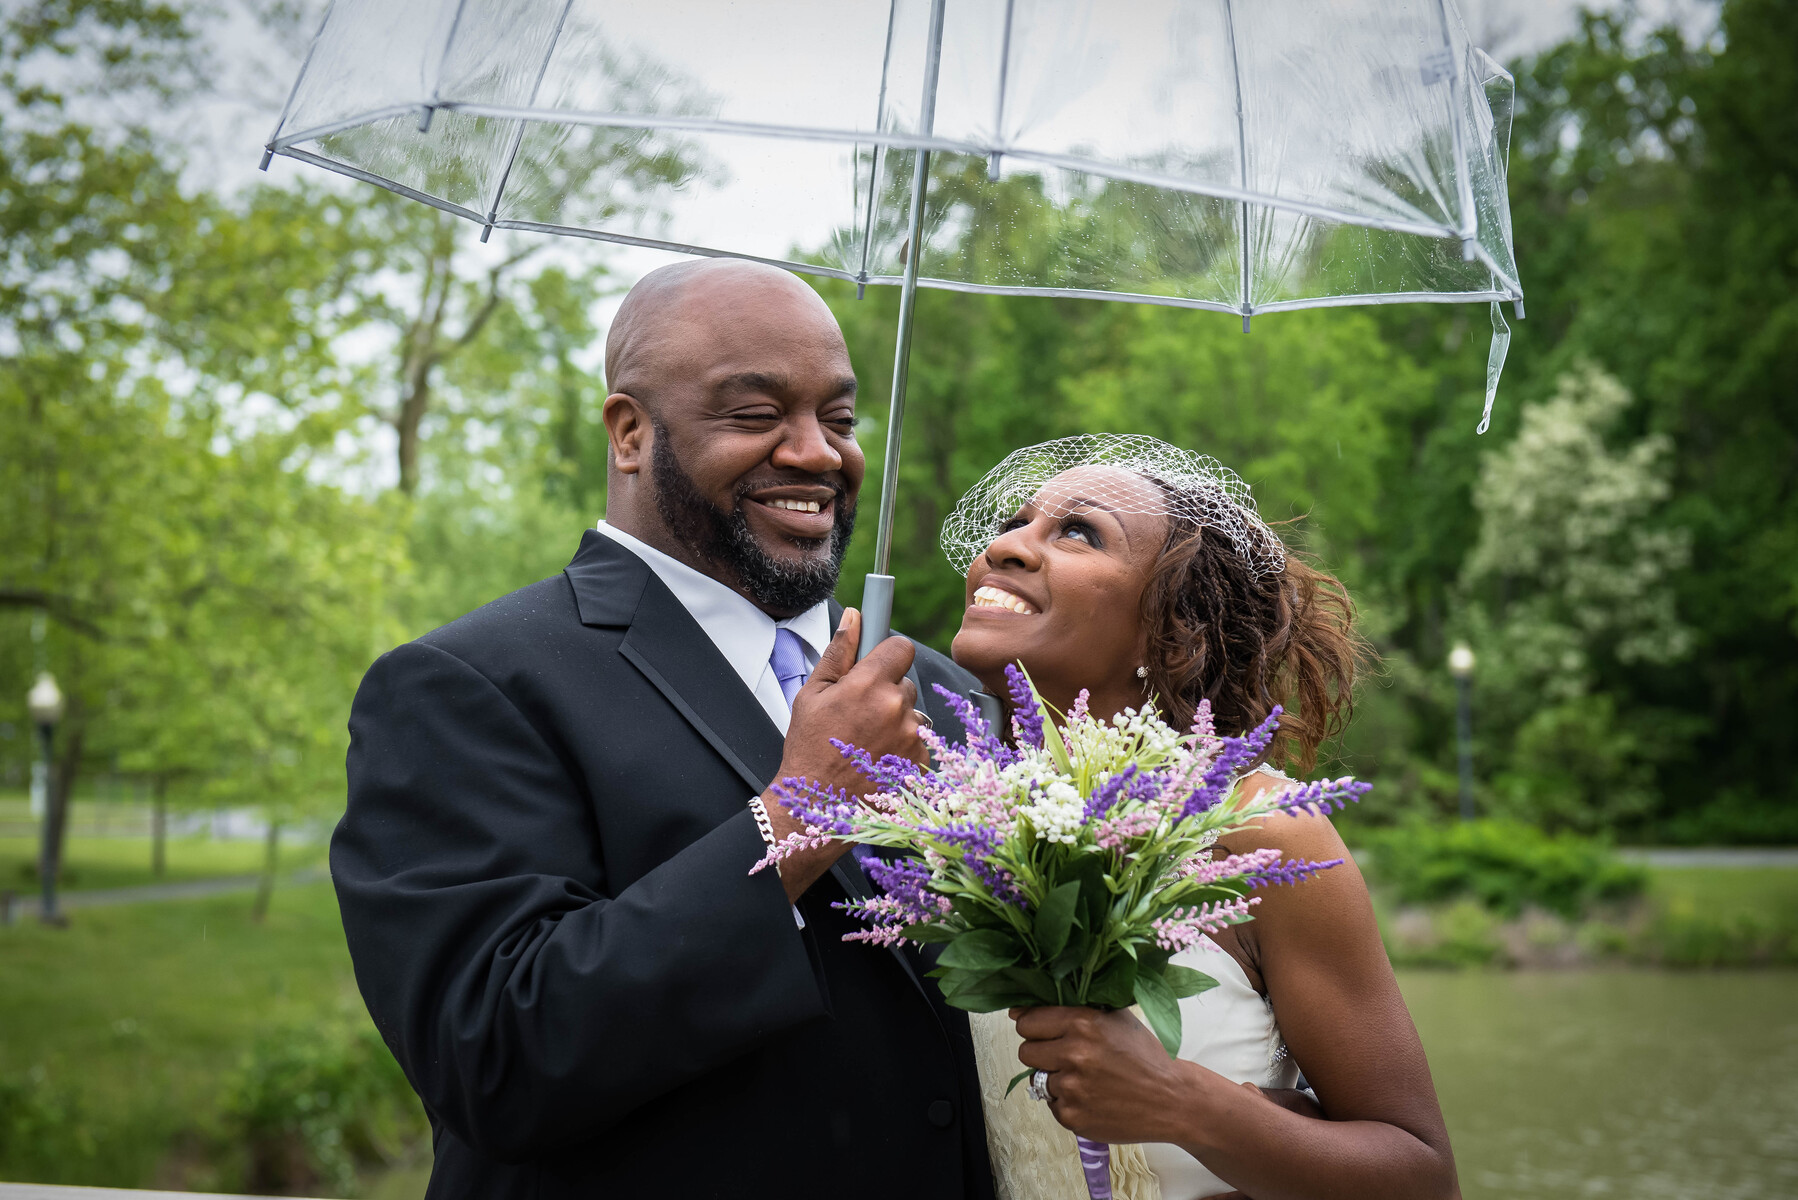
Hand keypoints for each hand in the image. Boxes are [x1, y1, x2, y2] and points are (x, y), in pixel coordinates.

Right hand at [761, 609, 925, 899]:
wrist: (817, 807)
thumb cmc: (808, 747)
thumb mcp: (812, 694)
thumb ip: (838, 652)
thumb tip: (855, 616)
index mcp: (869, 684)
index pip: (901, 646)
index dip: (889, 653)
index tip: (877, 664)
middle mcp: (897, 707)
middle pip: (906, 682)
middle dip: (888, 692)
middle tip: (860, 714)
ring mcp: (912, 736)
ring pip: (913, 713)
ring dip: (896, 721)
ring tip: (866, 742)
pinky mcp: (922, 761)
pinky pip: (918, 740)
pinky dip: (902, 746)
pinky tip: (877, 759)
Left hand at [1011, 1006, 1203, 1145]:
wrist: (1173, 1099)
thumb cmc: (1146, 1056)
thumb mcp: (1115, 1018)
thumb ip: (1074, 1009)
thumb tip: (1022, 1010)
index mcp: (1082, 1023)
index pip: (1027, 1021)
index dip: (1031, 1025)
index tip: (1037, 1030)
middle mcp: (1073, 1054)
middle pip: (1026, 1051)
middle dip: (1041, 1052)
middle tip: (1064, 1056)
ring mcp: (1071, 1088)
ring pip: (1038, 1078)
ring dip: (1055, 1078)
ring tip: (1086, 1078)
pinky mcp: (1072, 1116)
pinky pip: (1052, 1104)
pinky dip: (1067, 1102)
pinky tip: (1093, 1097)